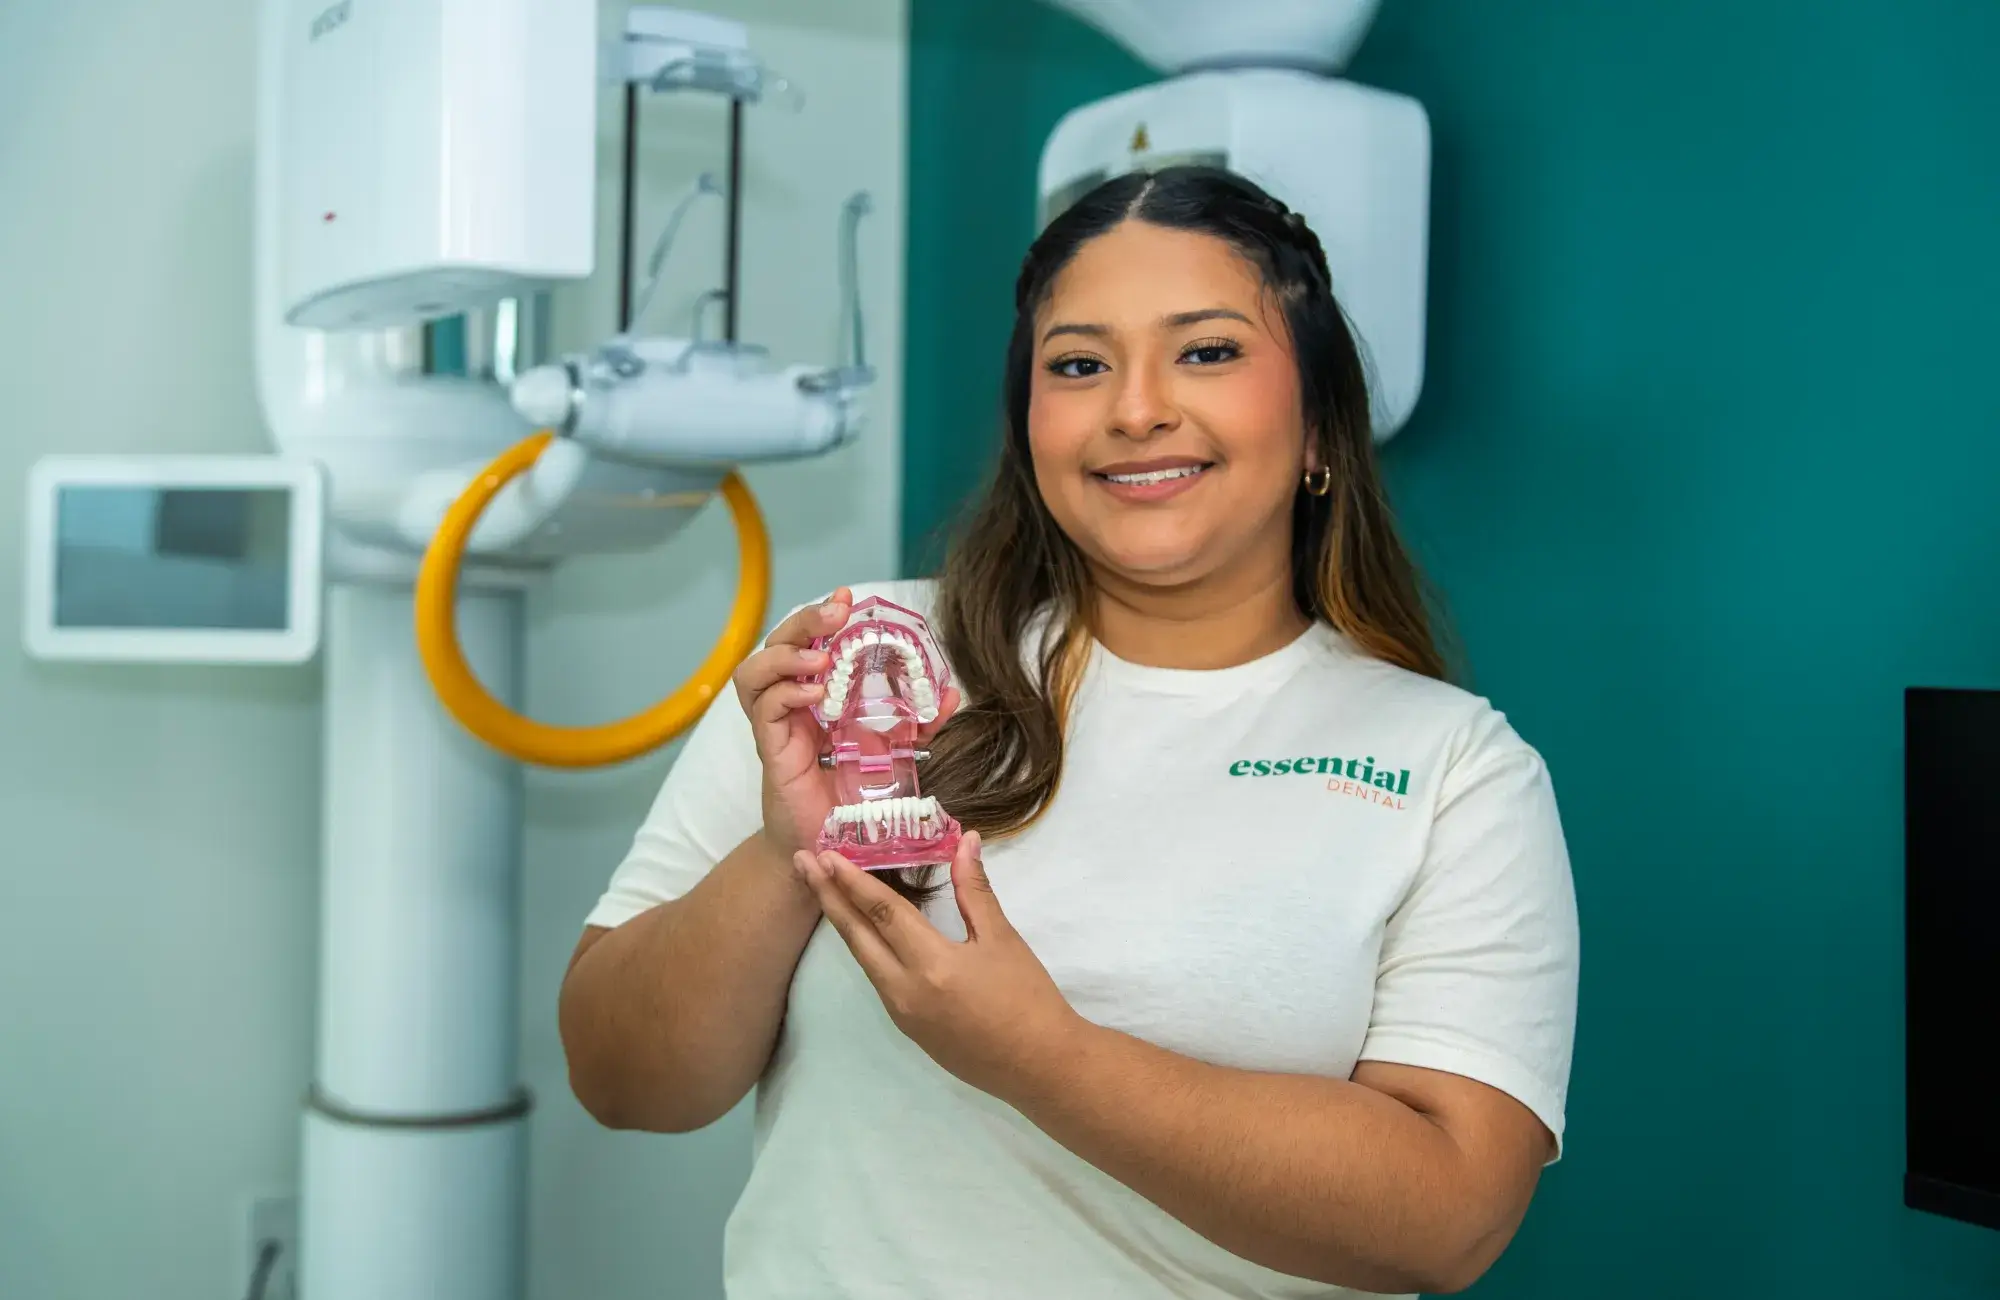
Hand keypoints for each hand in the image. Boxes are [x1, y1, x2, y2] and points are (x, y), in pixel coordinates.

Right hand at [730, 588, 960, 862]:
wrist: (831, 847)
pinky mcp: (772, 751)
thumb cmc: (854, 798)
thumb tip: (952, 692)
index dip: (821, 615)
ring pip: (754, 672)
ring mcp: (776, 726)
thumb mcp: (896, 752)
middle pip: (776, 645)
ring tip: (820, 658)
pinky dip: (786, 693)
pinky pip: (764, 710)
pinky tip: (815, 694)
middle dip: (804, 622)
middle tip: (836, 614)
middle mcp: (789, 704)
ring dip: (786, 655)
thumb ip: (921, 723)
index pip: (807, 641)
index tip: (847, 599)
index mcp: (815, 695)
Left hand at [794, 831, 1082, 1100]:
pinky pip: (878, 979)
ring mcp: (902, 1013)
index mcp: (931, 965)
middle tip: (801, 863)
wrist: (1039, 1066)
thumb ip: (975, 890)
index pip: (882, 913)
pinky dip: (865, 949)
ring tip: (823, 890)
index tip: (824, 854)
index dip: (852, 880)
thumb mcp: (1003, 939)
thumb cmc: (1027, 999)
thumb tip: (966, 842)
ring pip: (863, 960)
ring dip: (842, 922)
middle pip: (856, 936)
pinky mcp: (908, 1028)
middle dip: (827, 897)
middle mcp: (905, 990)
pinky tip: (861, 931)